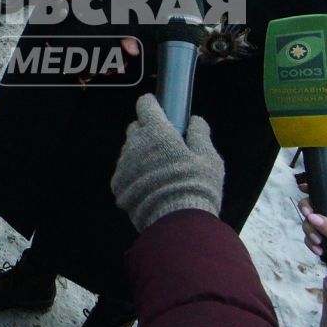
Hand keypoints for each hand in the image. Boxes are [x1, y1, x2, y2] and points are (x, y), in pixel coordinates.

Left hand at [110, 94, 224, 231]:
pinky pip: (124, 173)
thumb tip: (195, 120)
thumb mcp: (209, 158)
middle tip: (165, 146)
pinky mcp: (117, 185)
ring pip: (129, 151)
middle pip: (136, 128)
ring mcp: (123, 165)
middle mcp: (135, 144)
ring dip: (140, 155)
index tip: (159, 109)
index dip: (152, 105)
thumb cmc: (197, 185)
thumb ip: (200, 135)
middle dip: (147, 131)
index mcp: (157, 131)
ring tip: (159, 172)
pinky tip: (150, 187)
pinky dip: (134, 176)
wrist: (177, 221)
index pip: (146, 105)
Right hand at [299, 198, 326, 305]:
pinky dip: (312, 244)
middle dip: (312, 219)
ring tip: (319, 247)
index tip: (303, 189)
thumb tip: (311, 216)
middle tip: (312, 230)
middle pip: (320, 210)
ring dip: (311, 234)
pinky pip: (314, 239)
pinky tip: (319, 253)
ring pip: (314, 225)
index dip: (320, 192)